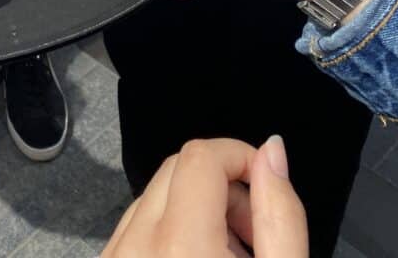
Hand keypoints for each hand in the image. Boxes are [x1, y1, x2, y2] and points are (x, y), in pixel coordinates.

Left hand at [103, 137, 306, 256]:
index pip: (200, 157)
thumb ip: (282, 216)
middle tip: (257, 236)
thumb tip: (272, 150)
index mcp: (179, 247)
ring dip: (199, 213)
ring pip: (155, 197)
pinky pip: (136, 227)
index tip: (268, 188)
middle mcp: (134, 247)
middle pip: (177, 170)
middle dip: (225, 189)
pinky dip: (171, 234)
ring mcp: (114, 256)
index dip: (240, 158)